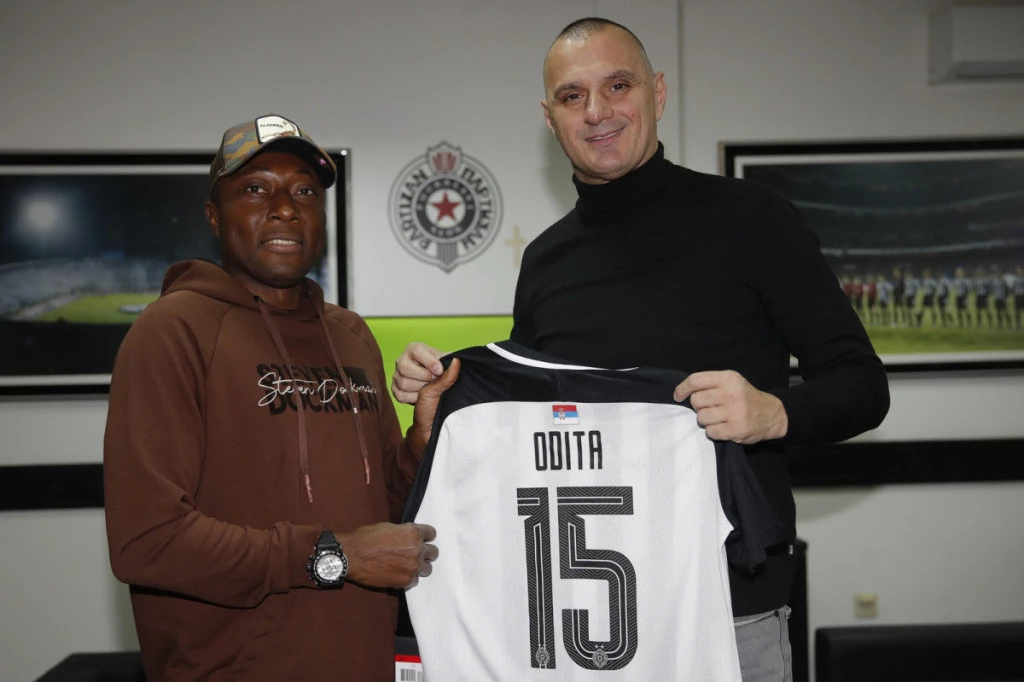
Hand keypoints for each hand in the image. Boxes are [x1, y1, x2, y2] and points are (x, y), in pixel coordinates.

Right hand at [339, 522, 438, 588]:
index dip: (426, 536)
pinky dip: (409, 578)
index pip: (431, 533)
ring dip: (420, 566)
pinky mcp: (405, 581)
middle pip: (433, 552)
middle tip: (415, 554)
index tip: (423, 539)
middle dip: (425, 552)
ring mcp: (412, 567)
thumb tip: (410, 537)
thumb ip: (404, 532)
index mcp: (413, 533)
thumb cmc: (366, 539)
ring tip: (408, 566)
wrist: (351, 556)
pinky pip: (415, 580)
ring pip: (427, 568)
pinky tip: (399, 574)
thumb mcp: (388, 527)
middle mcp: (417, 550)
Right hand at [391, 342, 444, 403]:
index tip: (439, 371)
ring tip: (429, 387)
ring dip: (420, 388)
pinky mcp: (395, 389)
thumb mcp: (445, 364)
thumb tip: (455, 361)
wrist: (433, 385)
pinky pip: (401, 395)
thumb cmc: (439, 370)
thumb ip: (449, 363)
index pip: (417, 351)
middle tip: (434, 380)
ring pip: (404, 383)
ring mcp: (396, 375)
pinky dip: (414, 398)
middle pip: (404, 368)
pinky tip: (422, 394)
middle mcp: (401, 360)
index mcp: (414, 349)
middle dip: (423, 376)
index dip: (429, 361)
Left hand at [672, 370, 787, 443]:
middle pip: (696, 401)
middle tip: (711, 408)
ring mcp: (734, 412)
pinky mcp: (736, 429)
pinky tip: (723, 427)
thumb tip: (681, 392)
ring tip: (718, 418)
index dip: (682, 389)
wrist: (771, 414)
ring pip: (701, 418)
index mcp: (728, 378)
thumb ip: (710, 383)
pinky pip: (710, 432)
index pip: (695, 380)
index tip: (678, 396)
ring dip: (706, 420)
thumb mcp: (731, 382)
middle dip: (699, 407)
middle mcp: (731, 393)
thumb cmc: (744, 397)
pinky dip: (713, 432)